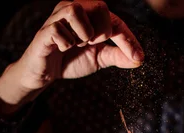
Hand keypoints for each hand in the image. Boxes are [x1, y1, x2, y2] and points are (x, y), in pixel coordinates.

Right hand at [0, 0, 143, 114]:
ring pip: (75, 9)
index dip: (128, 38)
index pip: (114, 19)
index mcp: (88, 14)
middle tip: (94, 44)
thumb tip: (139, 59)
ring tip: (78, 44)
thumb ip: (117, 55)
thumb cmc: (70, 60)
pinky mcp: (44, 32)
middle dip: (103, 31)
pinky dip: (66, 42)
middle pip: (99, 6)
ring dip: (83, 32)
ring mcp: (57, 19)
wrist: (44, 74)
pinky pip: (57, 29)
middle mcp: (72, 10)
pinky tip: (63, 49)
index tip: (138, 57)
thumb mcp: (98, 58)